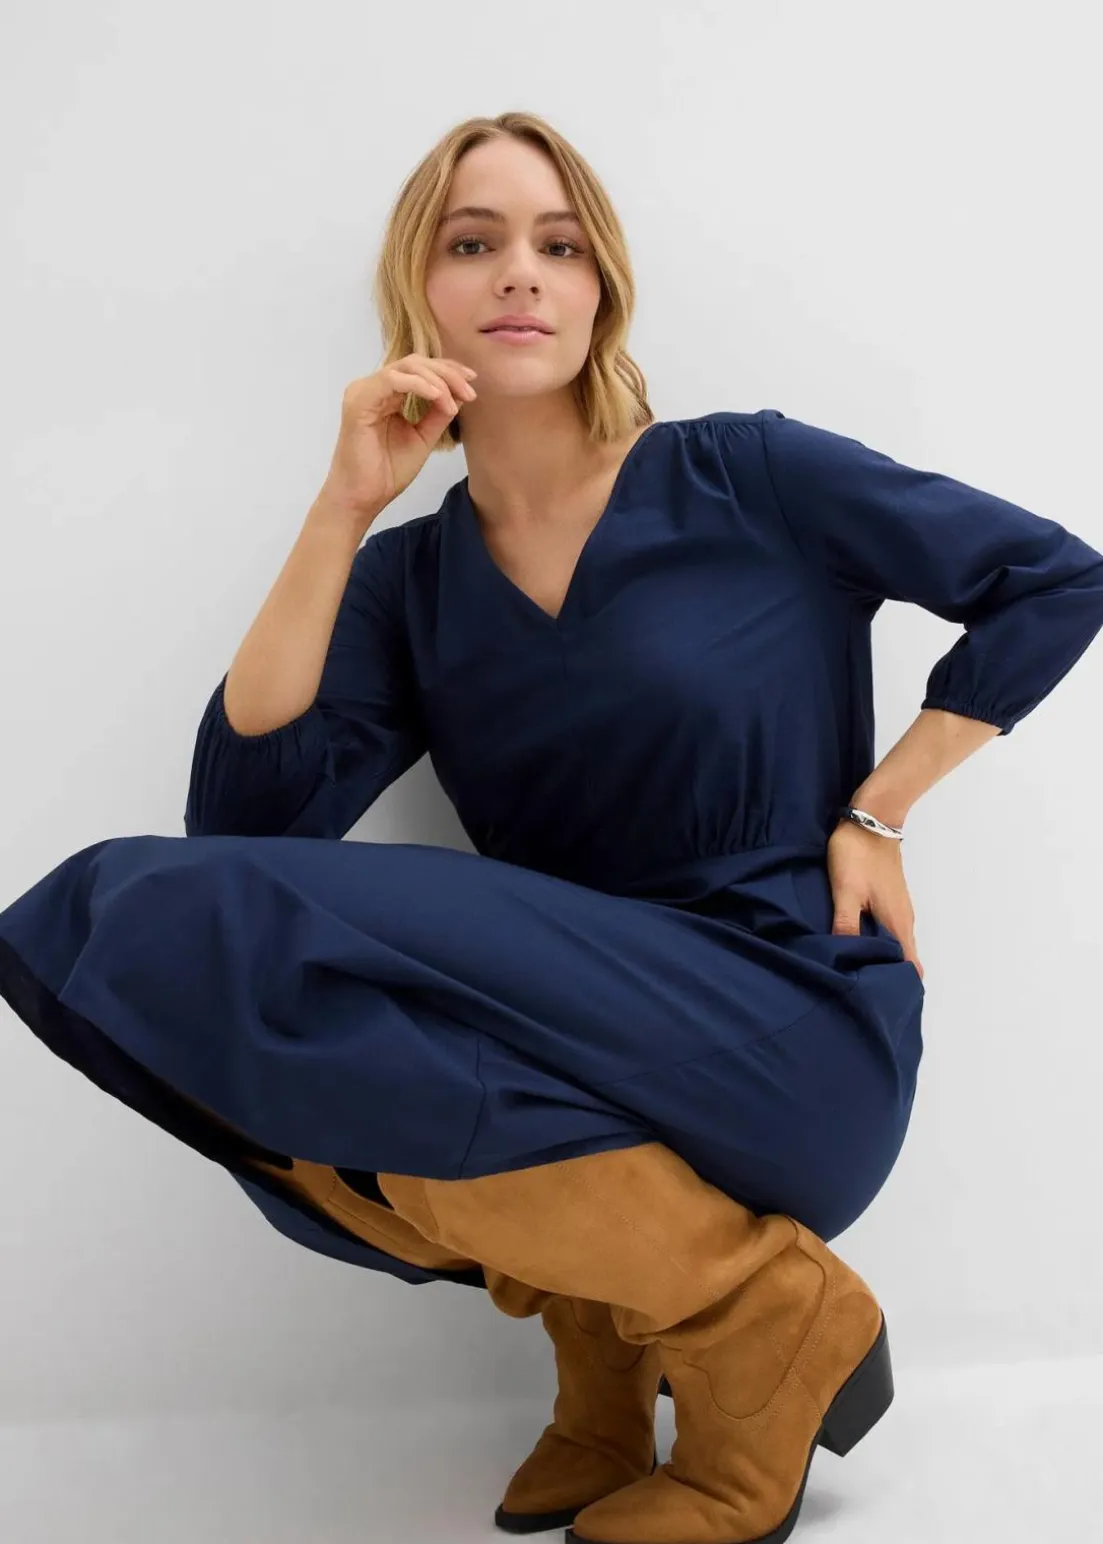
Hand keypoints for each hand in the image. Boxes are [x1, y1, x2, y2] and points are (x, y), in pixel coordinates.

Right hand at [320, 354, 478, 522]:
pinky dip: (418, 385)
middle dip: (447, 373)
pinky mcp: (359, 401)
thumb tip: (461, 392)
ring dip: (437, 380)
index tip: (472, 382)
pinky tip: (438, 396)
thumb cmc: (388, 472)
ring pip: (406, 368)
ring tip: (456, 398)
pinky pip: (392, 380)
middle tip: (470, 390)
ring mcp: (364, 392)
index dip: (448, 371)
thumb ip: (438, 414)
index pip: (419, 370)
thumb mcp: (423, 437)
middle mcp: (374, 387)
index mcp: (386, 394)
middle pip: (415, 363)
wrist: (364, 497)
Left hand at [826, 821, 923, 981]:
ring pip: (897, 945)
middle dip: (889, 978)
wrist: (872, 818)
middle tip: (864, 994)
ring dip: (883, 961)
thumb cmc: (857, 855)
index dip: (899, 987)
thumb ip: (845, 925)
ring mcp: (899, 909)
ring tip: (858, 976)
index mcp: (897, 924)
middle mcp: (904, 920)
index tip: (882, 1003)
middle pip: (905, 960)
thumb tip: (845, 961)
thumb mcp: (845, 891)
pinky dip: (880, 944)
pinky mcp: (891, 900)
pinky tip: (859, 946)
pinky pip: (890, 931)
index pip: (908, 967)